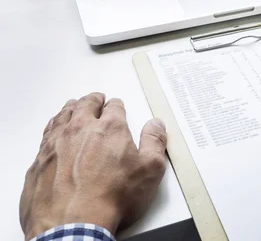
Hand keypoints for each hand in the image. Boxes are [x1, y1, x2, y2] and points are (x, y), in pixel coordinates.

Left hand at [20, 93, 167, 238]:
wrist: (73, 225)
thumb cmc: (112, 198)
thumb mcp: (150, 170)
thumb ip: (155, 143)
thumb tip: (156, 125)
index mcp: (110, 128)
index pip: (114, 107)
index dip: (117, 105)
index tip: (117, 106)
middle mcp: (81, 129)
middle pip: (85, 105)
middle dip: (92, 100)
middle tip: (96, 99)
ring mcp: (56, 143)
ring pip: (63, 116)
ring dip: (70, 109)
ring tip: (74, 107)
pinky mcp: (40, 160)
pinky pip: (46, 135)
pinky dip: (53, 128)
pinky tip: (54, 132)